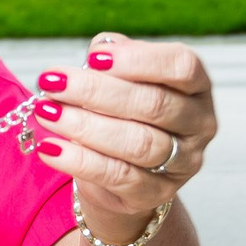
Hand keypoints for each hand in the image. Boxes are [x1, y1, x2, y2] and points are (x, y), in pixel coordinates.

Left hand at [31, 35, 215, 237]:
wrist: (121, 171)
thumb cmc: (123, 111)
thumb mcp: (121, 76)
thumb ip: (114, 58)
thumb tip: (99, 51)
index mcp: (196, 85)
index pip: (181, 66)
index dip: (138, 60)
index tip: (93, 58)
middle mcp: (199, 124)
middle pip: (154, 104)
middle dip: (96, 92)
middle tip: (52, 83)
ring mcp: (183, 163)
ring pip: (137, 143)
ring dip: (84, 126)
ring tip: (46, 112)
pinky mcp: (156, 193)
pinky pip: (118, 176)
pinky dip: (80, 161)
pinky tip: (50, 148)